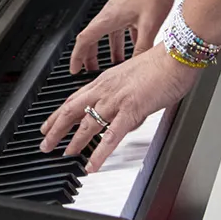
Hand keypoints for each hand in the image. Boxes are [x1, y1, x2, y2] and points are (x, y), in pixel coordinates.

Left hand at [39, 45, 201, 170]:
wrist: (176, 55)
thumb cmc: (162, 64)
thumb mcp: (134, 80)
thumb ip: (125, 98)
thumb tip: (123, 117)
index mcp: (106, 80)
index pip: (74, 98)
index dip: (59, 113)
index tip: (49, 124)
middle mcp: (105, 89)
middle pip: (71, 110)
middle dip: (55, 128)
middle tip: (45, 143)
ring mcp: (116, 100)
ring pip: (87, 123)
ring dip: (73, 141)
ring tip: (63, 154)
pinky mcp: (131, 110)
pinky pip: (111, 136)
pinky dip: (99, 153)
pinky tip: (92, 164)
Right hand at [67, 0, 184, 74]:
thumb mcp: (150, 25)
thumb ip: (143, 48)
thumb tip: (139, 66)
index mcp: (109, 18)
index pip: (84, 40)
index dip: (77, 57)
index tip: (74, 69)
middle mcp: (110, 13)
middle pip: (93, 38)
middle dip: (91, 55)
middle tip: (91, 70)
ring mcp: (119, 9)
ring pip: (109, 33)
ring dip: (110, 49)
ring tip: (116, 63)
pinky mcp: (129, 6)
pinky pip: (121, 27)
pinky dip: (124, 39)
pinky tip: (136, 46)